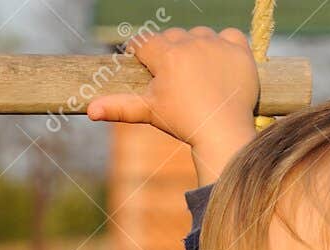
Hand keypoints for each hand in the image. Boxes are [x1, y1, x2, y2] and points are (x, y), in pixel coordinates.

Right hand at [87, 27, 259, 151]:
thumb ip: (119, 106)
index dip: (142, 54)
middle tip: (175, 79)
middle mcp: (190, 43)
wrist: (223, 135)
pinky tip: (220, 66)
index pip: (145, 42)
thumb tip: (89, 110)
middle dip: (170, 53)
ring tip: (198, 75)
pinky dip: (225, 47)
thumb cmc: (182, 124)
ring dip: (196, 48)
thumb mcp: (149, 112)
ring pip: (200, 35)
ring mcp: (216, 44)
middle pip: (173, 37)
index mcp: (166, 55)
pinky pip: (230, 36)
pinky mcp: (239, 50)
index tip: (145, 65)